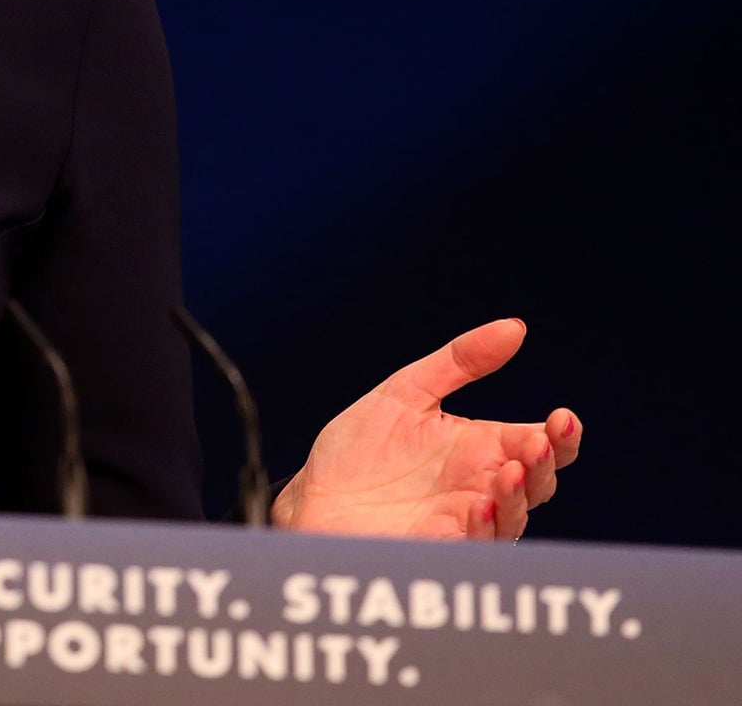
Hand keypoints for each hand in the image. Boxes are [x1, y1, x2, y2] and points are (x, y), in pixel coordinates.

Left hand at [271, 318, 580, 539]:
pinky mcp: (439, 547)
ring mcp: (464, 520)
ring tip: (512, 470)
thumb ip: (458, 362)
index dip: (560, 436)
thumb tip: (515, 328)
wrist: (313, 496)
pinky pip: (474, 543)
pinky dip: (483, 525)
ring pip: (514, 515)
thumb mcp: (406, 393)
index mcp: (480, 448)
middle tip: (539, 442)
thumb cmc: (360, 449)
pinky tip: (478, 504)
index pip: (539, 443)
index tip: (562, 417)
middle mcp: (481, 486)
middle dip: (546, 463)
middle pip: (538, 481)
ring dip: (519, 495)